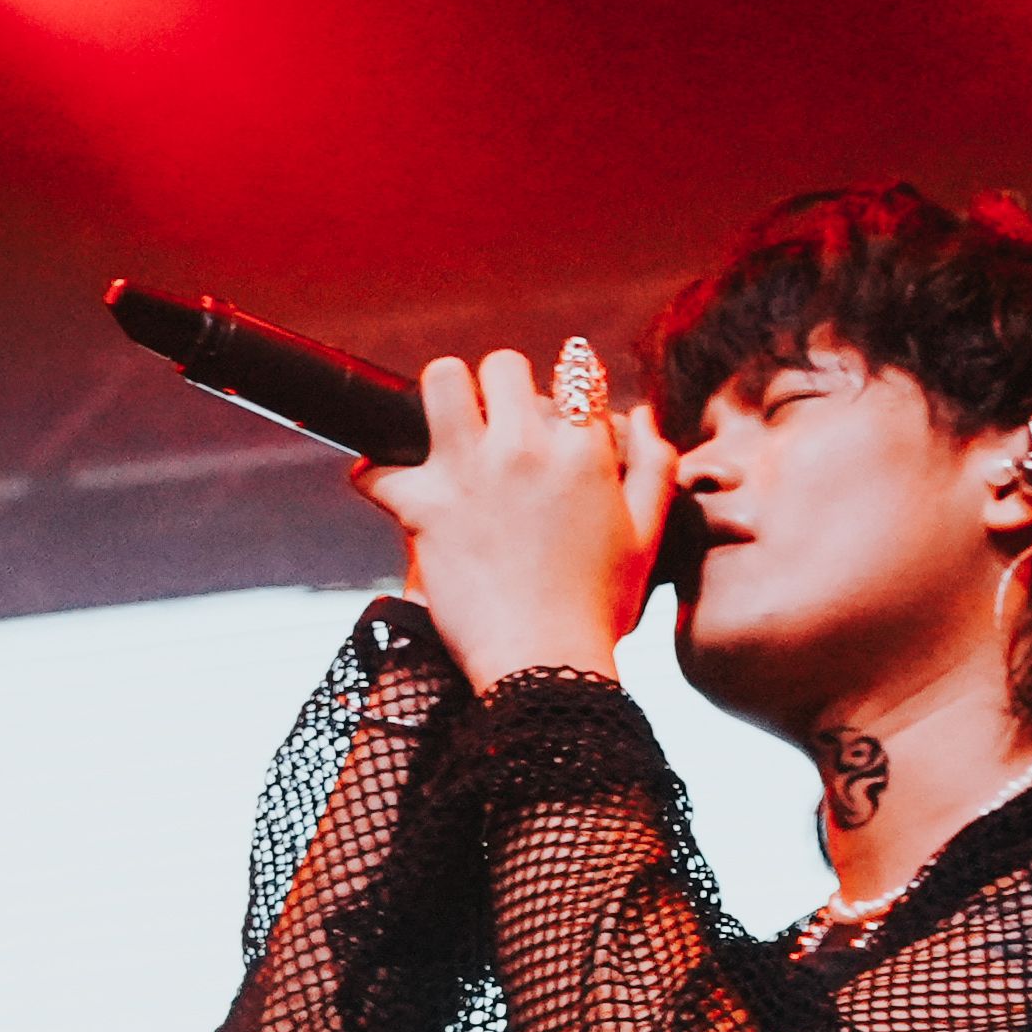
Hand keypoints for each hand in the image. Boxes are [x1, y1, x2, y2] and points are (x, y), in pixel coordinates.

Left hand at [366, 345, 672, 691]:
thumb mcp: (648, 536)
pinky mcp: (424, 508)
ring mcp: (470, 474)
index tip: (560, 417)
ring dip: (440, 397)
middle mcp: (526, 449)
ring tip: (444, 429)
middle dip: (500, 385)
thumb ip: (654, 466)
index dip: (569, 392)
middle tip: (498, 422)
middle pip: (503, 366)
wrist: (544, 665)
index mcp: (585, 453)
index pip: (576, 377)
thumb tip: (639, 413)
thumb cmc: (601, 607)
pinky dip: (377, 474)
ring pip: (440, 381)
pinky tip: (390, 484)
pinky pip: (379, 468)